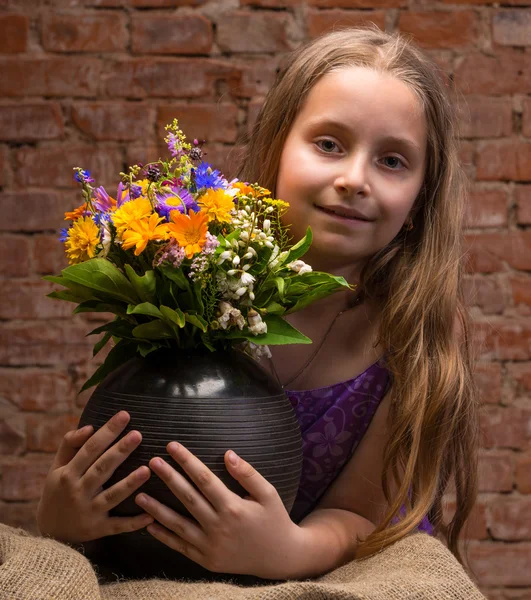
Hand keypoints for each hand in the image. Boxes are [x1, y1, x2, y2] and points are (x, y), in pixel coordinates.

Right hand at [37, 411, 153, 543]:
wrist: (48, 534)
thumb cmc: (58, 491)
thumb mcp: (56, 467)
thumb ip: (70, 444)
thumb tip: (89, 426)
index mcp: (68, 473)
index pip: (90, 448)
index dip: (107, 431)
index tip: (125, 415)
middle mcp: (78, 491)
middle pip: (102, 468)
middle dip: (120, 451)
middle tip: (138, 435)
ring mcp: (89, 512)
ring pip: (112, 496)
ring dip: (129, 484)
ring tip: (146, 469)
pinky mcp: (98, 530)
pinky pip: (117, 526)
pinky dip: (133, 523)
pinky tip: (150, 515)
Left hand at [135, 442, 303, 578]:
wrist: (279, 558)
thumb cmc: (275, 519)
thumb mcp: (268, 493)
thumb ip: (248, 474)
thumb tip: (227, 453)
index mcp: (234, 507)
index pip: (204, 479)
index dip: (187, 461)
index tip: (171, 446)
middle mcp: (219, 527)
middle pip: (188, 498)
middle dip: (169, 478)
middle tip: (152, 462)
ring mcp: (210, 546)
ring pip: (178, 524)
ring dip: (157, 509)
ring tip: (139, 494)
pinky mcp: (206, 560)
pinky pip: (180, 546)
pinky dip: (163, 536)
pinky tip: (148, 524)